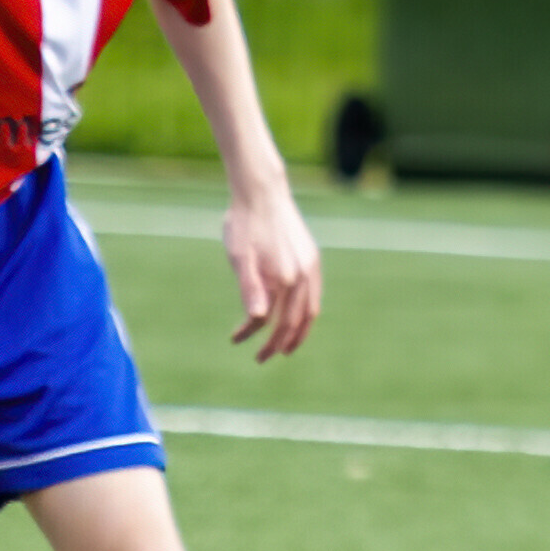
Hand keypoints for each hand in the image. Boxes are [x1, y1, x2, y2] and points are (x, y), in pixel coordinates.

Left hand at [222, 174, 319, 360]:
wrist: (262, 192)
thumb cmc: (245, 223)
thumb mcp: (239, 257)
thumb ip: (250, 288)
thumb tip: (257, 319)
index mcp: (283, 276)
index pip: (269, 318)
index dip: (252, 333)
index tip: (235, 340)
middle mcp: (302, 274)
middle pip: (294, 320)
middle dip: (279, 342)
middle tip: (262, 358)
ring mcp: (310, 266)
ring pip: (310, 309)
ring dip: (298, 331)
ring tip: (286, 346)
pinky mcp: (311, 258)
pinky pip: (314, 294)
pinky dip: (306, 312)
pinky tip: (295, 314)